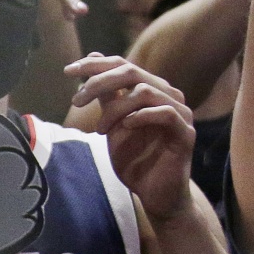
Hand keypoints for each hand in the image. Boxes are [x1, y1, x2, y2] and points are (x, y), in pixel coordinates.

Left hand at [66, 55, 194, 221]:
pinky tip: (125, 127)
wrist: (155, 195)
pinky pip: (166, 113)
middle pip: (132, 72)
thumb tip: (93, 58)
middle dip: (100, 81)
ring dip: (116, 108)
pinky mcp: (186, 133)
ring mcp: (180, 112)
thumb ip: (108, 94)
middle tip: (77, 100)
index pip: (123, 65)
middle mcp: (167, 95)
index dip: (95, 65)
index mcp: (151, 89)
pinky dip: (142, 116)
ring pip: (145, 91)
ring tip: (100, 129)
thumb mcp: (114, 123)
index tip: (68, 71)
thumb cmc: (136, 159)